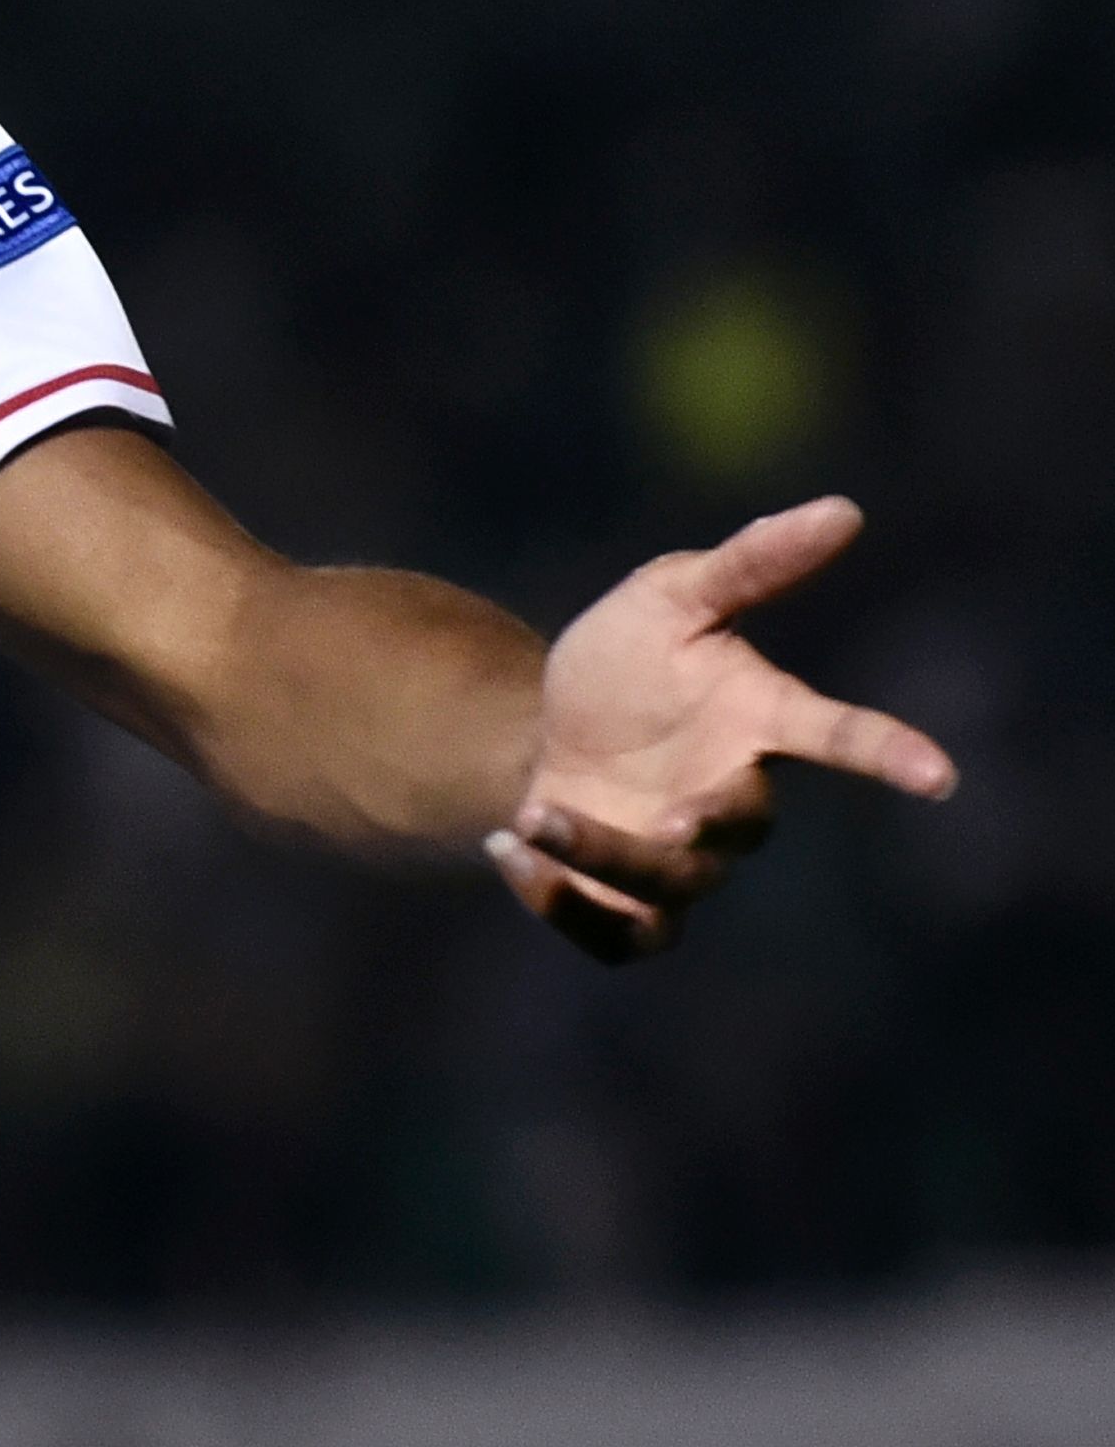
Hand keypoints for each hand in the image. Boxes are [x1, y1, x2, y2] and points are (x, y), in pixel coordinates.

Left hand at [489, 497, 955, 962]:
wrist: (544, 731)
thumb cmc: (628, 661)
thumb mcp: (671, 596)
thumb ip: (750, 564)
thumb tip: (842, 509)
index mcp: (759, 723)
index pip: (841, 737)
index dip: (889, 753)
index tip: (938, 773)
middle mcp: (732, 801)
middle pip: (741, 827)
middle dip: (704, 824)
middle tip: (662, 814)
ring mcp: (685, 862)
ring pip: (669, 888)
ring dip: (600, 857)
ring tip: (531, 816)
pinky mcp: (629, 905)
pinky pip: (617, 936)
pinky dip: (562, 903)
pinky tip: (509, 850)